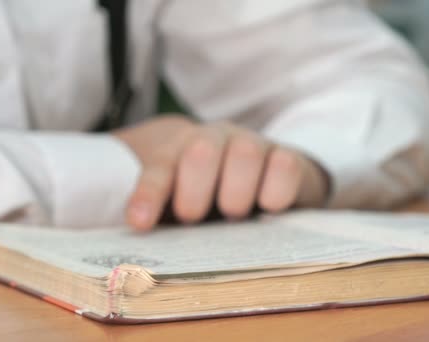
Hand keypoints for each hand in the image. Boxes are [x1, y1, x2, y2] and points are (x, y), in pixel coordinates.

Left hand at [113, 115, 328, 230]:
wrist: (266, 181)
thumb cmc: (213, 200)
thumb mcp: (184, 206)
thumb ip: (163, 217)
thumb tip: (143, 237)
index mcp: (180, 151)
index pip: (160, 168)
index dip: (149, 194)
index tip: (140, 223)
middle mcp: (215, 140)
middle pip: (201, 151)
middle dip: (194, 193)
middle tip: (194, 219)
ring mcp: (253, 145)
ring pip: (246, 154)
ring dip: (236, 195)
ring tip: (234, 215)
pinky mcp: (288, 157)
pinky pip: (284, 166)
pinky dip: (276, 193)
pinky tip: (270, 209)